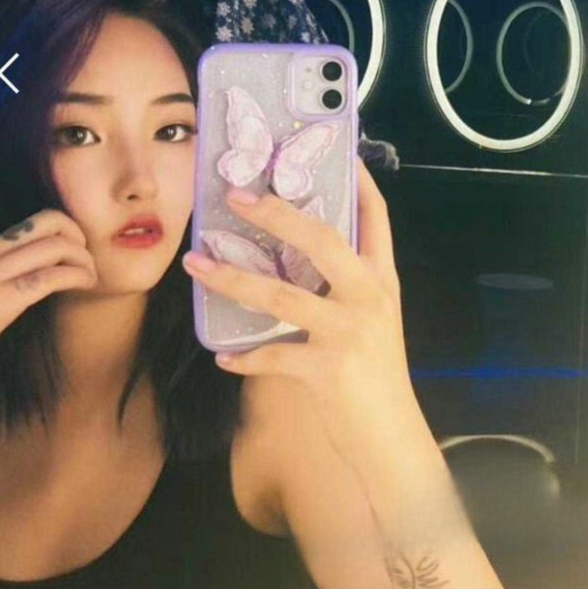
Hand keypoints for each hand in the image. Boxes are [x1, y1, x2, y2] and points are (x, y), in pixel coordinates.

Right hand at [0, 210, 97, 381]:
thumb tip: (24, 284)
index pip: (30, 225)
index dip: (62, 231)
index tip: (73, 253)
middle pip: (47, 221)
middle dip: (78, 234)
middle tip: (85, 261)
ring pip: (55, 246)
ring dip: (84, 260)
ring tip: (89, 278)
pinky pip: (49, 277)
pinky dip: (78, 277)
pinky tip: (84, 286)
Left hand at [182, 161, 417, 461]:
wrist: (391, 436)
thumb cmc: (377, 379)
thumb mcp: (374, 324)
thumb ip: (346, 291)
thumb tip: (298, 263)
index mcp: (381, 282)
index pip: (376, 219)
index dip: (356, 181)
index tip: (338, 152)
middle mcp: (369, 298)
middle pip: (323, 240)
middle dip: (277, 214)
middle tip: (237, 196)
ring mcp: (349, 332)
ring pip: (281, 294)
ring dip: (232, 279)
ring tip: (196, 265)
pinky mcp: (326, 369)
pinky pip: (271, 355)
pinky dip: (244, 357)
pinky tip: (224, 358)